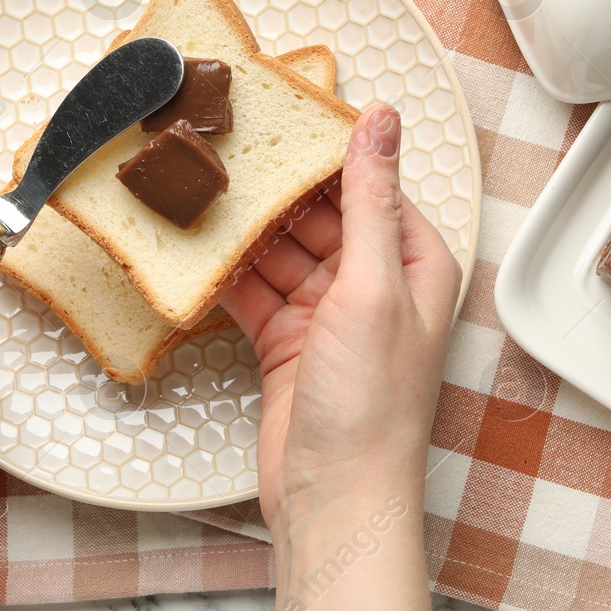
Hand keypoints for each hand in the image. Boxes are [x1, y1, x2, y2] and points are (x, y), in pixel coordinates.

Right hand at [221, 105, 460, 610]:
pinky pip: (255, 290)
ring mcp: (329, 313)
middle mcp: (376, 282)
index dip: (328, 149)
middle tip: (222, 146)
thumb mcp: (373, 285)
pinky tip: (195, 248)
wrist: (334, 499)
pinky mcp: (288, 341)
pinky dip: (229, 274)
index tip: (281, 111)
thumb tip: (381, 120)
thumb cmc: (371, 405)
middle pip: (321, 212)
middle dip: (277, 187)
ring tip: (199, 187)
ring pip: (282, 248)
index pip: (372, 183)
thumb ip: (370, 199)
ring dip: (247, 228)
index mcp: (415, 261)